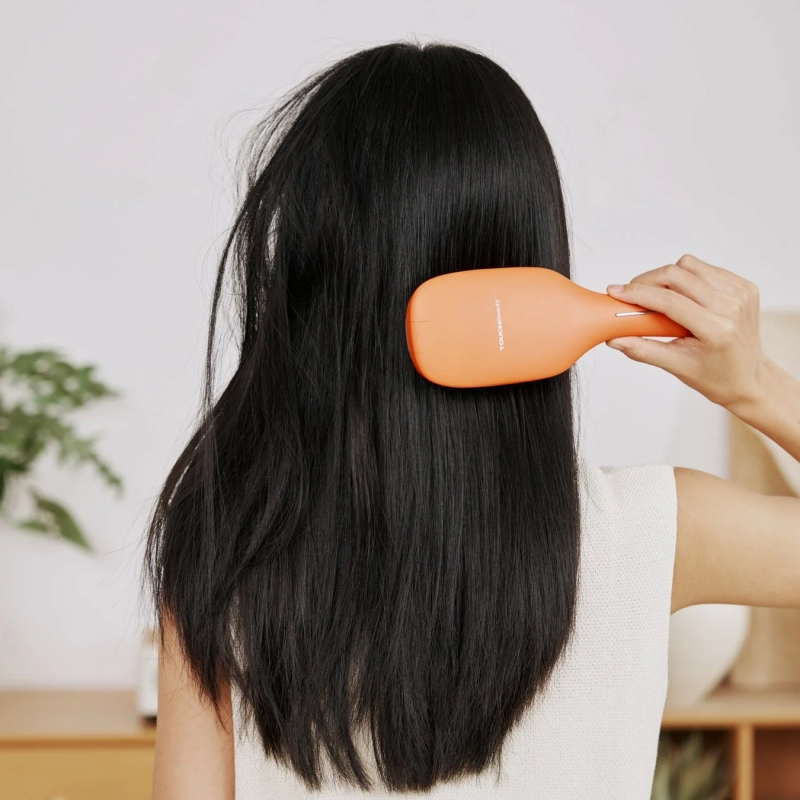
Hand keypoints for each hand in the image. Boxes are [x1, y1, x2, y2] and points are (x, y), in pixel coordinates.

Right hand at [605, 254, 771, 411]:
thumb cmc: (716, 376)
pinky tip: (681, 295)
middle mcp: (733, 306)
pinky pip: (705, 269)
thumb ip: (643, 350)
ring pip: (689, 266)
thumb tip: (614, 339)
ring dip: (666, 277)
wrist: (749, 377)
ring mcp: (741, 293)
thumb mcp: (676, 366)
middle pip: (678, 275)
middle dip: (647, 281)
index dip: (638, 293)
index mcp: (718, 329)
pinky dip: (686, 277)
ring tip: (656, 296)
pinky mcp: (744, 286)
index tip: (616, 292)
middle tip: (630, 294)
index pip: (670, 301)